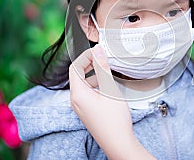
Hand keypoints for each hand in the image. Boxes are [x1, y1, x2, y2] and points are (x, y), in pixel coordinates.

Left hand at [69, 45, 154, 159]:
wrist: (118, 142)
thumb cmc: (114, 120)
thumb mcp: (109, 89)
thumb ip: (102, 68)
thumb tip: (98, 50)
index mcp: (77, 93)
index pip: (75, 67)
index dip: (86, 57)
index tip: (98, 52)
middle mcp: (75, 100)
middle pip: (77, 75)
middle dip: (89, 64)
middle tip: (103, 58)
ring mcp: (80, 107)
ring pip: (83, 84)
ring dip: (93, 74)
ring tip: (107, 71)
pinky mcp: (87, 111)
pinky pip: (87, 93)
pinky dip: (95, 85)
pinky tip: (107, 86)